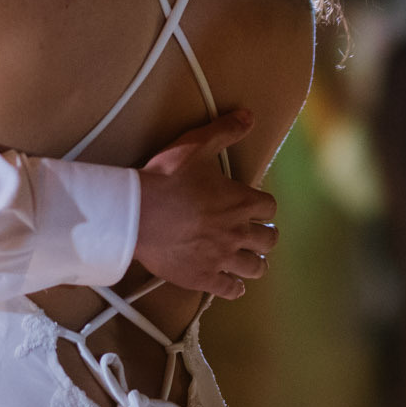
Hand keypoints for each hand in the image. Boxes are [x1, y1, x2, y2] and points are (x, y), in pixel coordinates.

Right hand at [135, 110, 277, 299]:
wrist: (136, 213)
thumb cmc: (166, 178)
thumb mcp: (197, 145)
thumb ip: (225, 131)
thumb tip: (249, 116)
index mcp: (241, 201)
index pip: (269, 207)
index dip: (263, 206)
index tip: (254, 207)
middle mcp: (237, 231)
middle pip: (268, 239)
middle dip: (264, 236)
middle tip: (255, 234)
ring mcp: (222, 257)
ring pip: (256, 267)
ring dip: (255, 262)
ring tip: (248, 259)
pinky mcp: (203, 277)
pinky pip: (230, 290)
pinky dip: (234, 288)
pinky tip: (232, 285)